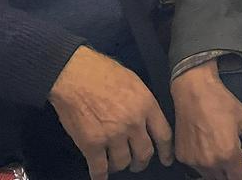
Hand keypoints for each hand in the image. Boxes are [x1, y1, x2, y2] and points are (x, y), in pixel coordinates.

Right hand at [48, 46, 173, 179]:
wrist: (75, 75)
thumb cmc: (103, 72)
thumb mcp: (135, 82)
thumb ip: (143, 103)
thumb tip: (146, 117)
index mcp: (147, 106)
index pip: (164, 135)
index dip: (166, 151)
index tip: (167, 159)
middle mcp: (133, 123)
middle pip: (145, 153)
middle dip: (141, 161)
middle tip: (137, 163)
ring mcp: (113, 135)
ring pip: (123, 162)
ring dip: (120, 165)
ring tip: (116, 163)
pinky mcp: (91, 144)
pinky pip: (99, 168)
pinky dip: (100, 175)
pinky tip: (100, 176)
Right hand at [171, 59, 241, 179]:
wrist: (193, 91)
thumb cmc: (221, 103)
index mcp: (228, 155)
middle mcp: (210, 163)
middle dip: (232, 175)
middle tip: (236, 163)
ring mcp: (194, 161)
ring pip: (209, 177)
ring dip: (218, 171)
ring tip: (222, 155)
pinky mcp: (182, 157)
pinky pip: (196, 168)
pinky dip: (204, 165)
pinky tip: (209, 150)